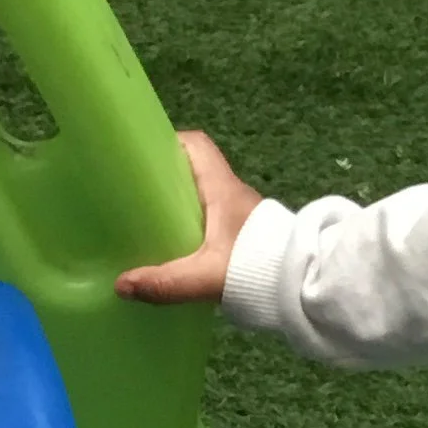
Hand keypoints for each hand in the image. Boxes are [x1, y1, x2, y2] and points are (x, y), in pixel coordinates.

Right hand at [116, 128, 264, 303]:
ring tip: (147, 223)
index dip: (168, 142)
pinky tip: (176, 248)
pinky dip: (193, 226)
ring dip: (179, 205)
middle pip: (194, 170)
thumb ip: (166, 282)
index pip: (197, 146)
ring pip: (203, 197)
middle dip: (165, 178)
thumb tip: (121, 285)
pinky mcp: (247, 235)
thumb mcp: (207, 276)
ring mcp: (241, 214)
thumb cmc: (258, 267)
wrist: (306, 285)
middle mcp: (232, 194)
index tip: (140, 156)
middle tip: (134, 196)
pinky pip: (213, 219)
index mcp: (222, 188)